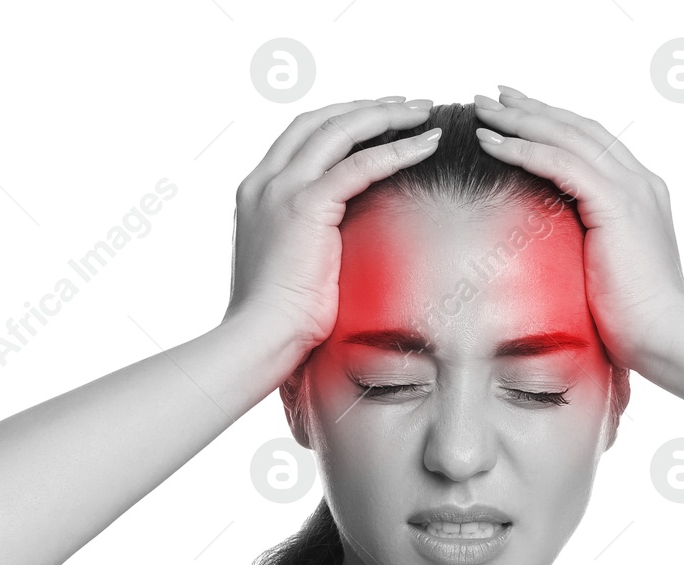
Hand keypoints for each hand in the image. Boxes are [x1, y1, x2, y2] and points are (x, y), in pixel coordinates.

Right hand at [224, 96, 440, 364]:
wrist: (260, 340)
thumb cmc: (280, 321)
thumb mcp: (296, 267)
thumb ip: (314, 241)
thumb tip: (348, 246)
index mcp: (258, 194)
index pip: (303, 136)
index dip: (344, 121)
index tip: (381, 119)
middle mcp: (265, 183)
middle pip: (321, 120)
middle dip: (368, 107)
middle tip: (410, 105)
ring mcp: (282, 191)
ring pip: (340, 129)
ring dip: (386, 116)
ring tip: (424, 113)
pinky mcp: (305, 207)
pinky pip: (359, 164)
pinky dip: (396, 150)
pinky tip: (425, 145)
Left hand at [472, 87, 683, 379]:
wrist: (664, 339)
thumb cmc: (633, 323)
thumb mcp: (602, 274)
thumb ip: (582, 248)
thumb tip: (544, 252)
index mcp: (640, 196)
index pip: (591, 145)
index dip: (551, 126)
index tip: (514, 116)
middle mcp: (640, 183)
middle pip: (579, 129)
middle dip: (533, 110)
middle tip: (493, 96)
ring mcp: (633, 189)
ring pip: (568, 137)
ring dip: (522, 120)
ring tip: (484, 111)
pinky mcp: (619, 205)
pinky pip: (563, 163)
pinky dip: (525, 150)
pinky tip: (494, 144)